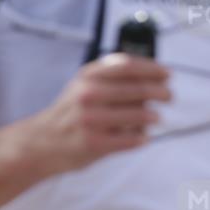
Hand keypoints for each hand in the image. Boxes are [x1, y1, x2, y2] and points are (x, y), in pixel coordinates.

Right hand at [24, 53, 169, 174]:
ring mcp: (91, 120)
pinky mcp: (95, 143)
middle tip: (169, 97)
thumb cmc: (68, 113)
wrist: (40, 143)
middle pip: (139, 89)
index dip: (153, 69)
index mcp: (86, 77)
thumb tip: (151, 73)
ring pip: (140, 115)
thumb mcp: (80, 85)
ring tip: (156, 118)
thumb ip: (109, 74)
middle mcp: (88, 95)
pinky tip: (142, 137)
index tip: (167, 74)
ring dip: (153, 117)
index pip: (129, 66)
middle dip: (161, 92)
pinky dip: (141, 138)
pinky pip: (132, 139)